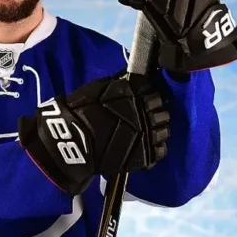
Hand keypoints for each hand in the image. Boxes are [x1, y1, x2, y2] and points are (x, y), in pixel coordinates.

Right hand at [17, 73, 169, 195]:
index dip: (151, 97)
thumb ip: (118, 85)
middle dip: (156, 113)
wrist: (71, 140)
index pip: (155, 94)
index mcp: (136, 95)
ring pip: (164, 131)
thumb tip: (129, 80)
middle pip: (163, 113)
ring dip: (158, 130)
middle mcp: (146, 114)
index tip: (146, 100)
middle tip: (148, 116)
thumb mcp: (98, 88)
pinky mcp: (144, 156)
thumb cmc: (81, 111)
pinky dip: (155, 148)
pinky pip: (160, 151)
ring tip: (148, 132)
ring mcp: (147, 136)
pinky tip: (146, 146)